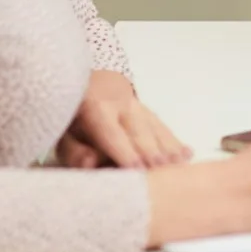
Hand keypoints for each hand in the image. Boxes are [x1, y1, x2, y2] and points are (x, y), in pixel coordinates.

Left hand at [65, 70, 190, 169]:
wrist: (85, 82)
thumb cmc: (72, 114)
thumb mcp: (62, 130)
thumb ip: (74, 150)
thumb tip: (90, 163)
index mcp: (97, 107)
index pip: (112, 133)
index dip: (124, 151)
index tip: (137, 168)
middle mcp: (122, 104)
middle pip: (140, 131)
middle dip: (151, 151)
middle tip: (162, 170)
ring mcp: (138, 105)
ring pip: (155, 128)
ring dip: (168, 147)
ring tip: (180, 165)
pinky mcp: (147, 111)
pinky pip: (162, 127)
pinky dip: (175, 141)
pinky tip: (188, 153)